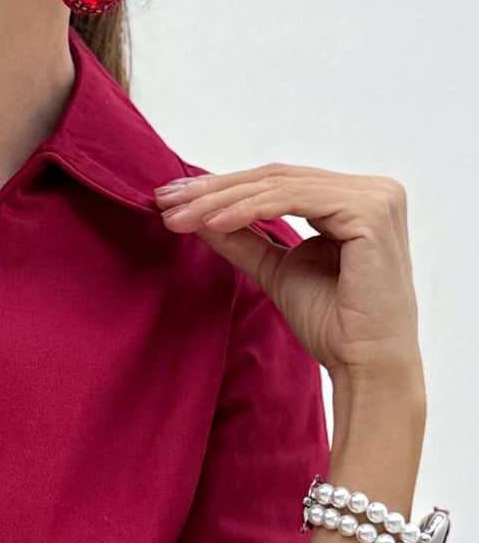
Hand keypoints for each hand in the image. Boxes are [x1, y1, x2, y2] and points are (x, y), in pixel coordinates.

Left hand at [153, 163, 422, 382]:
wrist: (365, 364)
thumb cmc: (333, 324)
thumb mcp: (275, 268)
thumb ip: (241, 236)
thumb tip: (195, 213)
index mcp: (354, 199)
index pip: (277, 182)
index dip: (221, 188)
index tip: (171, 200)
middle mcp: (373, 189)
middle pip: (275, 178)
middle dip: (213, 190)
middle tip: (165, 201)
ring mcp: (377, 197)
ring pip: (280, 186)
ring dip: (222, 200)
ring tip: (179, 217)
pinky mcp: (371, 212)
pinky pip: (295, 201)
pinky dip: (249, 209)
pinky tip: (213, 223)